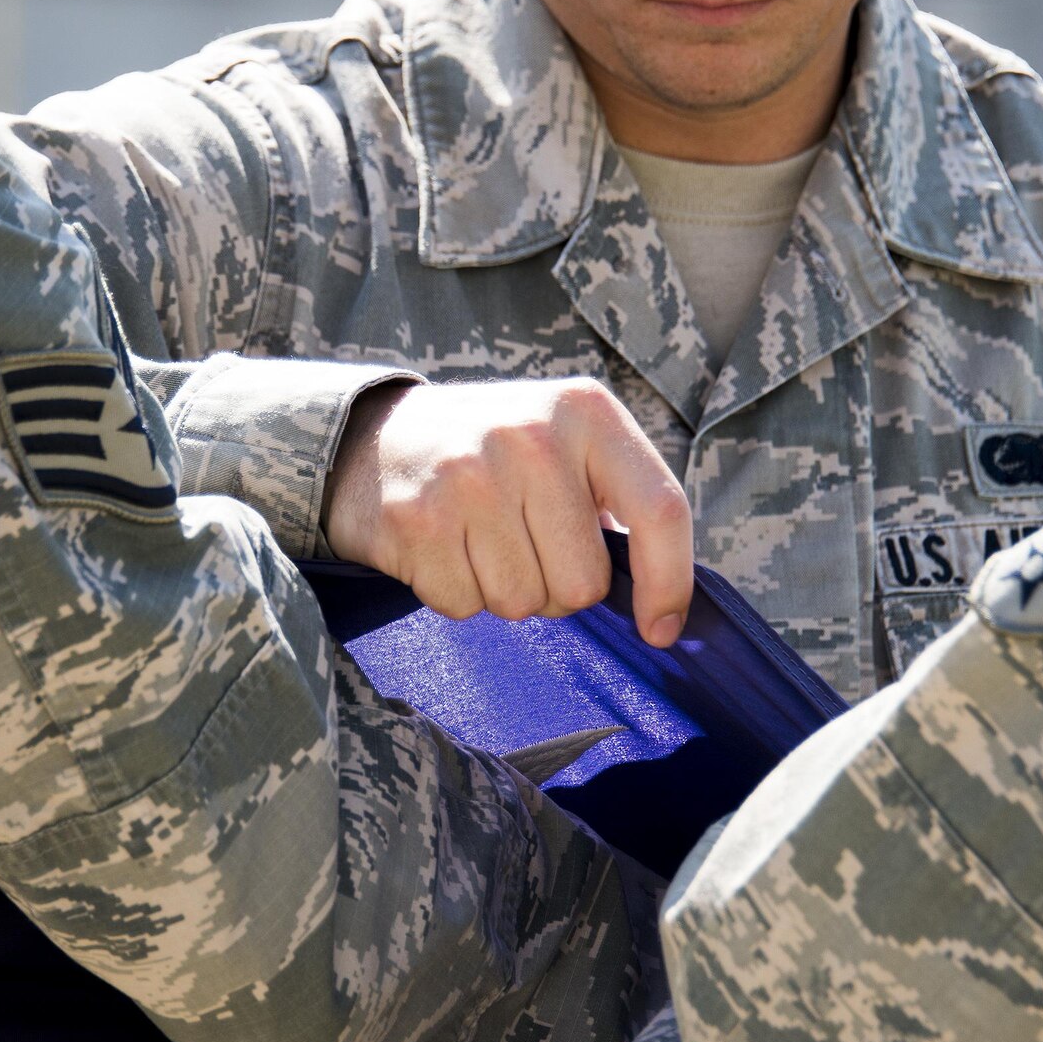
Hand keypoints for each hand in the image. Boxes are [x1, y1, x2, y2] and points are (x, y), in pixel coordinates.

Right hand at [323, 378, 693, 647]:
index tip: (660, 630)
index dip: (669, 583)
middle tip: (525, 546)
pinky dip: (457, 593)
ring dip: (504, 591)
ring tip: (480, 541)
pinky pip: (465, 606)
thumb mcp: (565, 441)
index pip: (660, 510)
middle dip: (557, 588)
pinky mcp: (418, 520)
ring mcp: (471, 477)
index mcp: (587, 412)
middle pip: (583, 583)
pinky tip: (444, 549)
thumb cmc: (493, 455)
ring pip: (522, 603)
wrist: (373, 437)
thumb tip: (663, 604)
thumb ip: (617, 500)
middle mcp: (532, 437)